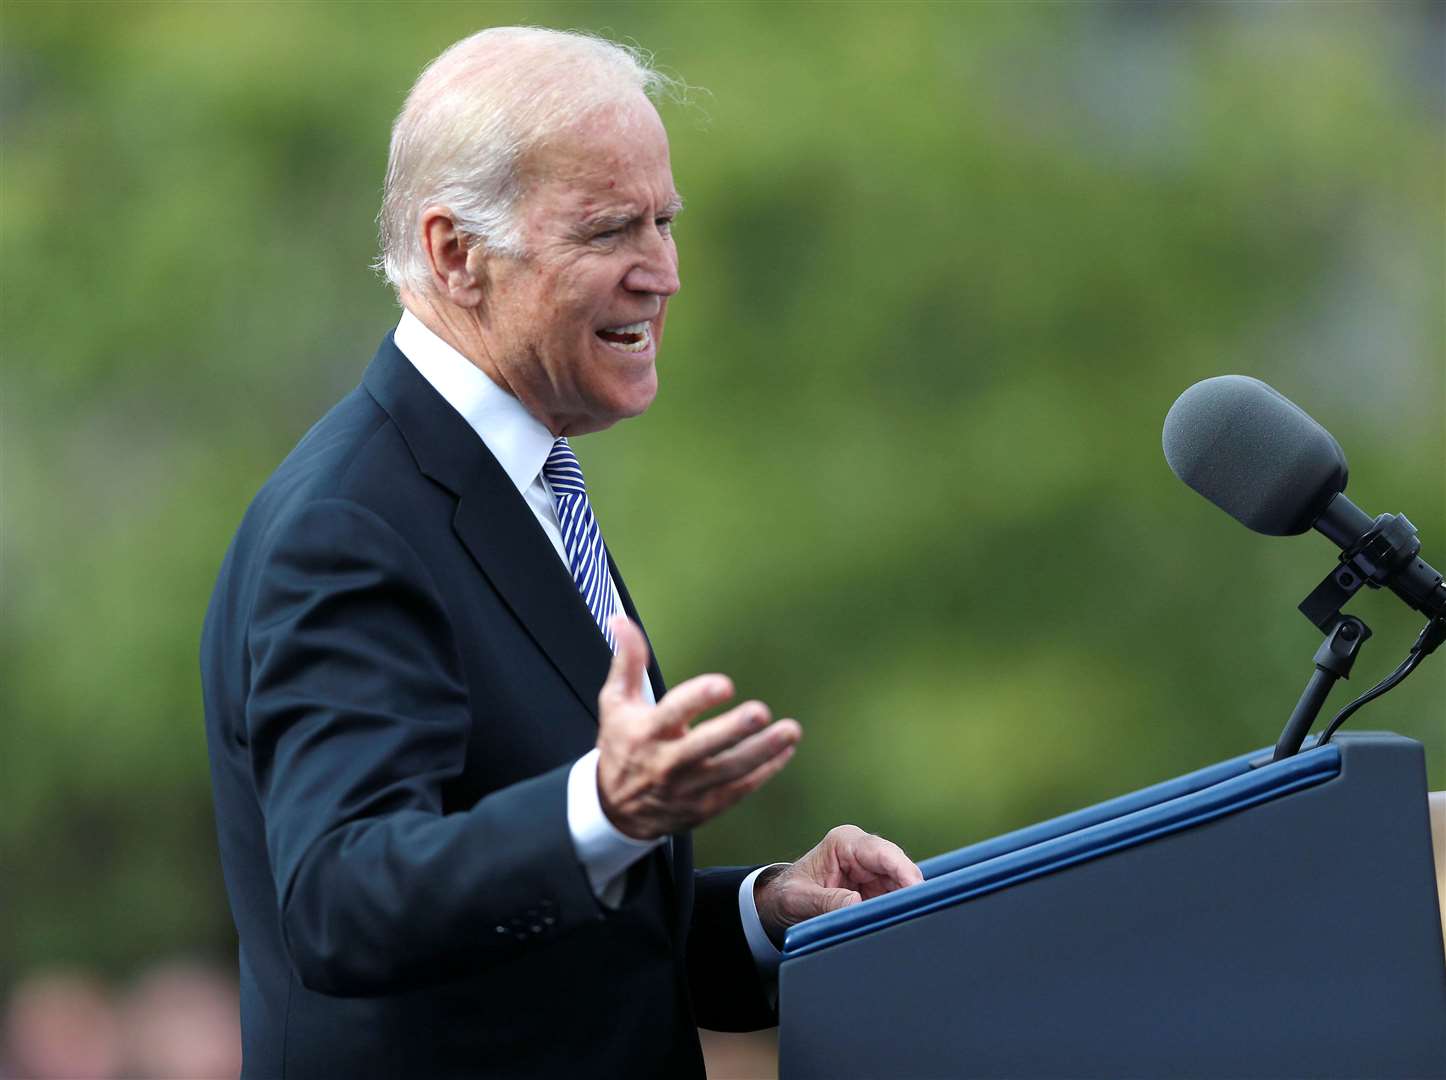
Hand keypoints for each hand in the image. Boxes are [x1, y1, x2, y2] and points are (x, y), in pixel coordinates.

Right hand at [596, 616, 801, 839]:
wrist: (615, 810)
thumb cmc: (621, 745)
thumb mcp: (615, 703)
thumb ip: (627, 661)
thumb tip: (621, 620)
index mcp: (647, 732)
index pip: (673, 712)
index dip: (698, 698)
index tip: (724, 684)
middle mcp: (667, 762)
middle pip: (703, 747)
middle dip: (733, 730)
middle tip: (761, 712)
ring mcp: (688, 788)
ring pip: (729, 771)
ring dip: (762, 751)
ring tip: (790, 731)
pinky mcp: (705, 807)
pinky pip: (739, 790)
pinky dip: (765, 772)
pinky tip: (785, 752)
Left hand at [754, 825, 923, 947]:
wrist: (781, 902)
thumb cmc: (789, 893)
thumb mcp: (801, 898)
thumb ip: (827, 901)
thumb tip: (856, 904)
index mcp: (843, 842)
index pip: (881, 852)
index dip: (903, 870)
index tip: (916, 889)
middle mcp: (863, 852)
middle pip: (898, 867)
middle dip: (910, 889)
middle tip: (919, 912)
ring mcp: (872, 870)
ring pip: (902, 884)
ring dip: (906, 902)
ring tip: (909, 922)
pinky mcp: (877, 888)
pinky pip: (896, 897)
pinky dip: (900, 910)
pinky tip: (903, 923)